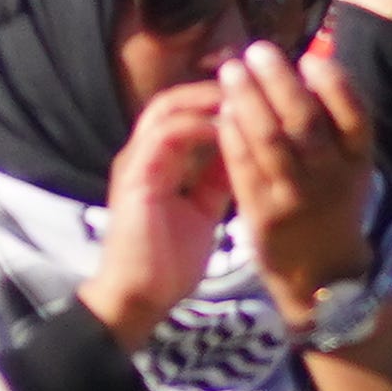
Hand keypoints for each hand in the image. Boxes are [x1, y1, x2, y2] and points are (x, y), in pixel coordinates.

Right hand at [75, 82, 230, 348]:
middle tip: (252, 90)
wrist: (139, 300)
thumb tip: (244, 150)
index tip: (255, 98)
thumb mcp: (203, 211)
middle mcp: (143, 153)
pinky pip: (165, 136)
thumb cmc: (168, 262)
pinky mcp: (136, 177)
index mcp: (157, 161)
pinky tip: (226, 129)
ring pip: (167, 108)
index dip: (217, 100)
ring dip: (206, 101)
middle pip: (174, 100)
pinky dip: (197, 126)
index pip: (184, 113)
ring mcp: (136, 162)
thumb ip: (216, 180)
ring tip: (242, 102)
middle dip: (213, 90)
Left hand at [218, 34, 382, 314]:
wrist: (319, 272)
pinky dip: (232, 134)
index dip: (332, 83)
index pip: (354, 114)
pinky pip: (243, 166)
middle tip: (256, 51)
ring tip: (232, 72)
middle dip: (278, 80)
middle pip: (305, 121)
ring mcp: (295, 198)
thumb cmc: (332, 201)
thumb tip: (309, 60)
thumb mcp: (349, 164)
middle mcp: (330, 179)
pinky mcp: (263, 214)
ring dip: (248, 100)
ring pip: (269, 140)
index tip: (308, 58)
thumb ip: (333, 121)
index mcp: (358, 161)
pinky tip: (223, 111)